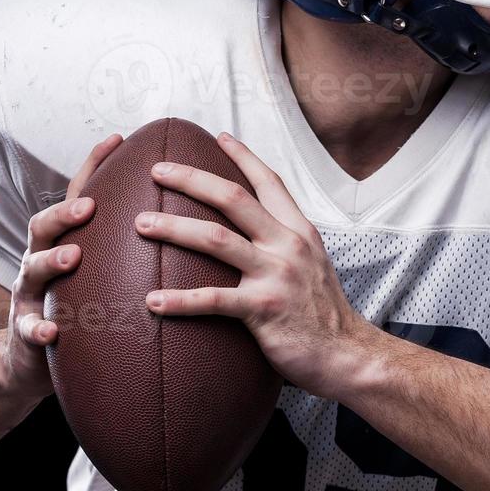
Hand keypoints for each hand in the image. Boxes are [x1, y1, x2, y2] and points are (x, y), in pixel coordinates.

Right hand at [3, 132, 122, 400]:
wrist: (36, 358)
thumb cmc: (85, 304)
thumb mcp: (104, 267)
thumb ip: (131, 240)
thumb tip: (188, 208)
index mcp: (67, 239)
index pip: (77, 193)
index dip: (92, 165)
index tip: (118, 138)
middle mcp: (41, 258)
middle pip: (44, 224)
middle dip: (65, 212)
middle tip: (90, 206)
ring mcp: (30, 294)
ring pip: (32, 269)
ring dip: (51, 261)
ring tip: (72, 257)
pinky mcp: (25, 331)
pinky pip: (28, 328)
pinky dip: (38, 328)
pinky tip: (52, 331)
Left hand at [137, 132, 372, 399]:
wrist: (348, 354)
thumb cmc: (323, 315)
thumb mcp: (311, 267)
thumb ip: (284, 247)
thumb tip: (253, 236)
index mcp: (300, 232)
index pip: (270, 182)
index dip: (243, 157)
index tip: (218, 136)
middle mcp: (289, 245)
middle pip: (234, 198)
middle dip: (192, 179)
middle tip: (156, 170)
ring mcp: (276, 275)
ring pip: (216, 239)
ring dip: (173, 228)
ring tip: (140, 224)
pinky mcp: (264, 308)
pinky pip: (214, 300)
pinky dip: (180, 300)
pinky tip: (152, 302)